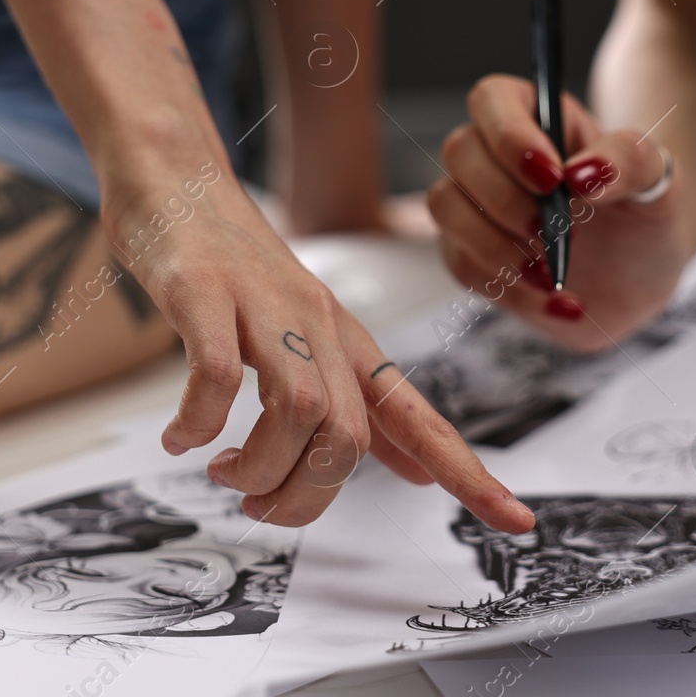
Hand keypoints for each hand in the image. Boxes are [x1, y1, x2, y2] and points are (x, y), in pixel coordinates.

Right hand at [98, 150, 533, 532]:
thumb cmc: (238, 267)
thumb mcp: (312, 336)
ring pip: (298, 408)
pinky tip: (180, 437)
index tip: (518, 523)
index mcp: (350, 343)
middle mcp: (319, 324)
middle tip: (260, 507)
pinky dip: (199, 421)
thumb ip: (358, 405)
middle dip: (306, 494)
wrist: (177, 174)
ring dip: (258, 466)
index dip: (469, 472)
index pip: (422, 419)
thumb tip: (417, 473)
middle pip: (347, 433)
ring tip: (224, 473)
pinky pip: (213, 374)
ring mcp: (264, 305)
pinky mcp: (204, 291)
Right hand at [427, 75, 689, 351]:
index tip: (552, 178)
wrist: (639, 280)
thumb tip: (581, 173)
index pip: (493, 99)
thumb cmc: (644, 214)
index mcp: (539, 118)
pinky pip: (463, 266)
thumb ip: (627, 162)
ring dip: (496, 245)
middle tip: (559, 232)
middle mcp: (496, 155)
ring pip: (445, 206)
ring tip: (551, 271)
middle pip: (460, 151)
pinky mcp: (472, 254)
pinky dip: (511, 289)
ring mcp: (477, 205)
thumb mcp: (658, 181)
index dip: (510, 135)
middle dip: (506, 199)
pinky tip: (557, 298)